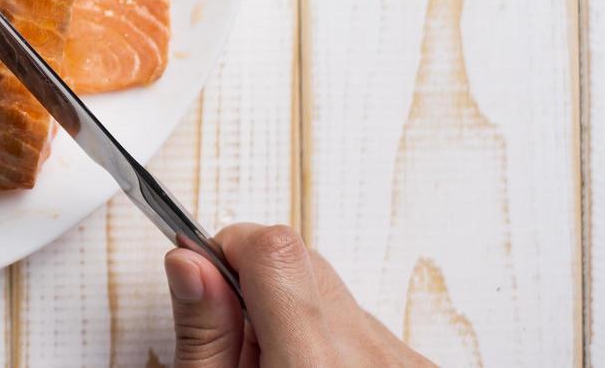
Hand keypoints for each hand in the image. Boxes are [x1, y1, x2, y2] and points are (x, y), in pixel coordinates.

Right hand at [163, 223, 433, 366]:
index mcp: (315, 363)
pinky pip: (363, 323)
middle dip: (256, 281)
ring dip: (293, 312)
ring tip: (276, 365)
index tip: (203, 272)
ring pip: (332, 291)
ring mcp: (404, 362)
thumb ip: (205, 335)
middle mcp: (372, 358)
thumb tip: (188, 261)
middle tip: (235, 339)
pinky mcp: (417, 367)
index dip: (229, 248)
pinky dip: (329, 337)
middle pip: (303, 260)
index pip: (273, 248)